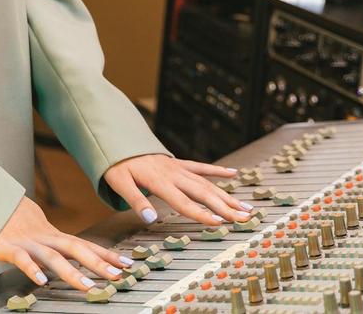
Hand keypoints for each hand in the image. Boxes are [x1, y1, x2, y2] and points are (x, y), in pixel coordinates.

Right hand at [0, 196, 134, 289]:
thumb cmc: (18, 221)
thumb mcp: (43, 233)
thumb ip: (61, 245)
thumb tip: (84, 256)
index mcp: (56, 236)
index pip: (86, 245)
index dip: (107, 255)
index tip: (127, 264)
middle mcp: (46, 238)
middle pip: (76, 249)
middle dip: (98, 263)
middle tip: (116, 276)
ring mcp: (29, 242)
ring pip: (53, 257)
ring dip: (71, 272)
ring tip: (87, 286)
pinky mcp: (9, 247)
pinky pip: (22, 259)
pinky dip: (32, 269)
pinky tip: (42, 281)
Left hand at [103, 153, 252, 225]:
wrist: (118, 141)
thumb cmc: (118, 165)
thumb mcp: (119, 183)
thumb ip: (136, 200)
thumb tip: (150, 218)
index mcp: (159, 181)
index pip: (184, 202)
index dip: (201, 214)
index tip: (219, 223)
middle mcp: (173, 174)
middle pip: (203, 193)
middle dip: (225, 206)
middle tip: (244, 217)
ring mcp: (178, 168)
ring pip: (207, 182)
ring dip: (227, 195)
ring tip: (245, 206)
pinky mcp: (179, 162)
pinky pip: (201, 166)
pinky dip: (217, 170)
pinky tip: (234, 174)